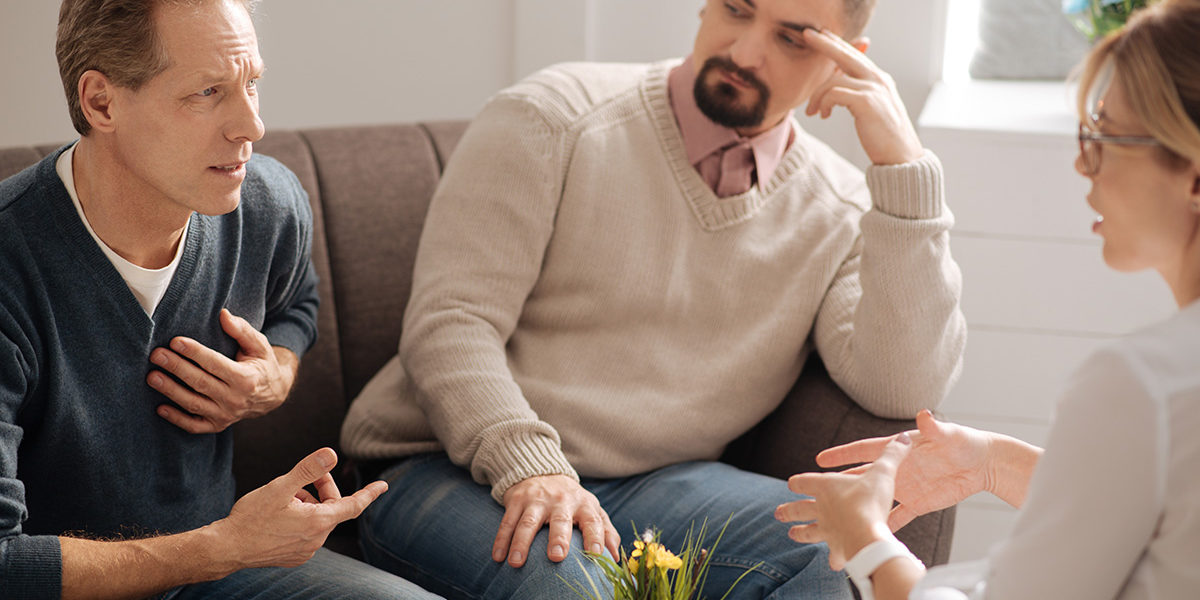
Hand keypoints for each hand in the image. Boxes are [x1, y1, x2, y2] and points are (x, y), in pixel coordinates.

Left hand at [148, 308, 297, 432]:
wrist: (272, 394)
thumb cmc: (262, 364)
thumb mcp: (259, 345)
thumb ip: (242, 330)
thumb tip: (223, 314)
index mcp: (247, 378)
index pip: (215, 364)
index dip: (194, 352)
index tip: (175, 341)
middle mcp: (236, 399)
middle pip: (200, 382)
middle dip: (176, 368)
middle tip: (156, 355)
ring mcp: (226, 415)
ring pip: (193, 403)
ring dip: (171, 391)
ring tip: (152, 377)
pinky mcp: (217, 425)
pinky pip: (194, 426)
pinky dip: (176, 419)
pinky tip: (160, 407)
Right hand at [211, 448, 386, 568]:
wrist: (226, 548)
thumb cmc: (251, 517)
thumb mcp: (280, 487)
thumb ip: (308, 470)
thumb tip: (332, 454)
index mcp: (318, 522)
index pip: (354, 505)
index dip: (369, 493)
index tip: (383, 485)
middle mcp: (316, 540)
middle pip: (331, 507)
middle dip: (322, 489)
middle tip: (302, 478)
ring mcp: (305, 551)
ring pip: (318, 519)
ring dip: (308, 503)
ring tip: (284, 497)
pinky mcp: (294, 557)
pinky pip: (306, 533)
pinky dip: (300, 518)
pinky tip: (280, 514)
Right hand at [493, 475, 619, 567]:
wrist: (542, 470)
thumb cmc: (571, 500)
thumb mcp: (591, 509)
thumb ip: (606, 531)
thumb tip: (615, 558)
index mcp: (584, 504)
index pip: (593, 521)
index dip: (596, 536)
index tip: (596, 554)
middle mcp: (561, 500)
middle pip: (560, 520)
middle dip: (558, 538)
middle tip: (556, 556)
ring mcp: (537, 499)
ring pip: (528, 521)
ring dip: (521, 542)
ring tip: (516, 562)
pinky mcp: (517, 500)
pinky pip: (507, 521)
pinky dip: (501, 539)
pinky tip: (497, 556)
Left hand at [776, 433, 912, 569]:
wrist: (867, 534)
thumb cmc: (870, 500)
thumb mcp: (883, 473)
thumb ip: (892, 455)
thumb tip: (904, 437)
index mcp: (826, 487)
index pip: (804, 481)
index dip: (799, 482)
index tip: (791, 483)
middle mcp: (822, 509)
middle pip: (800, 509)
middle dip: (789, 510)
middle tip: (778, 513)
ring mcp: (827, 530)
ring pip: (809, 532)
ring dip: (801, 533)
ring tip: (791, 535)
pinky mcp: (838, 548)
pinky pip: (835, 553)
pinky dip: (835, 558)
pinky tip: (834, 564)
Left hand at [802, 28, 923, 165]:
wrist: (900, 157)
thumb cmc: (883, 136)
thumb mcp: (870, 108)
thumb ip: (857, 91)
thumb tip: (837, 81)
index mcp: (879, 79)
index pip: (855, 55)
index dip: (838, 44)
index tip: (822, 36)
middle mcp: (878, 79)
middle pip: (847, 54)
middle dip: (824, 44)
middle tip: (807, 35)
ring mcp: (874, 89)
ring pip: (834, 79)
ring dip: (817, 95)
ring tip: (813, 112)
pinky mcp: (867, 102)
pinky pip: (835, 94)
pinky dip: (824, 103)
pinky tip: (824, 115)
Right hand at [815, 410, 991, 529]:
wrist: (983, 464)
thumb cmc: (965, 442)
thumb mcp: (948, 435)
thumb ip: (933, 428)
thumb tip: (924, 413)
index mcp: (899, 449)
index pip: (865, 451)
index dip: (842, 455)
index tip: (820, 460)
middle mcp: (897, 469)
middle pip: (863, 477)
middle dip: (840, 484)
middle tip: (816, 492)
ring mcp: (905, 488)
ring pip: (875, 498)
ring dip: (858, 506)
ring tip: (836, 518)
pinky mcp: (918, 504)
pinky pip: (897, 517)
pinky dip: (885, 525)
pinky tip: (871, 534)